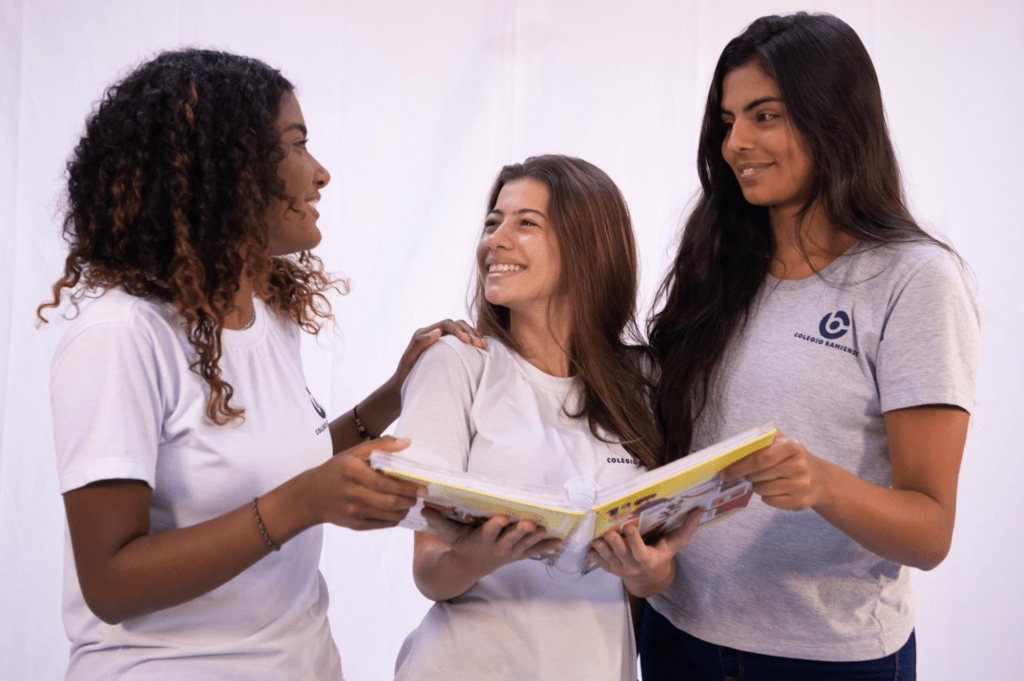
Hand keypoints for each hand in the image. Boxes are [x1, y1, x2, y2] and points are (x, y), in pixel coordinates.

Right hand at [303, 436, 426, 529]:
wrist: (310, 497)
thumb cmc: (335, 471)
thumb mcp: (353, 453)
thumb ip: (381, 446)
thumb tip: (407, 442)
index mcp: (352, 472)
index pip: (385, 483)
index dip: (406, 487)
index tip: (422, 487)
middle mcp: (352, 493)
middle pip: (389, 502)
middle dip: (409, 500)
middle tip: (419, 496)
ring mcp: (352, 512)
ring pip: (387, 515)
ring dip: (404, 510)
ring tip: (410, 503)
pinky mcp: (354, 525)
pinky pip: (381, 524)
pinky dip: (394, 519)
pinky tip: (397, 511)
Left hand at [388, 320, 485, 393]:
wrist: (404, 387)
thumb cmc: (406, 374)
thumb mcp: (410, 358)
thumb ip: (421, 343)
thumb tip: (438, 331)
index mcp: (425, 333)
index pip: (446, 324)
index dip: (459, 329)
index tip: (467, 340)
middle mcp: (435, 335)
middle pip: (457, 325)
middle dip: (470, 332)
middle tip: (479, 344)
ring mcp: (443, 342)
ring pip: (463, 332)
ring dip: (474, 336)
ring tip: (483, 346)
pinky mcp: (449, 351)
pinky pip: (463, 343)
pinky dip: (473, 343)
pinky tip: (481, 350)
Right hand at [422, 509, 561, 575]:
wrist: (468, 567)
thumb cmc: (458, 544)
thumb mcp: (447, 534)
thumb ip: (437, 520)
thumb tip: (421, 504)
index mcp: (481, 539)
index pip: (489, 531)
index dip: (495, 525)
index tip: (501, 517)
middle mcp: (497, 547)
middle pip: (511, 539)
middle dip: (520, 532)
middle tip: (529, 524)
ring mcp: (509, 552)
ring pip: (525, 544)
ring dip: (537, 538)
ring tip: (547, 530)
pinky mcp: (517, 554)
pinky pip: (533, 551)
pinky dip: (546, 547)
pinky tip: (559, 543)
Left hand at [589, 509, 700, 596]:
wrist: (649, 577)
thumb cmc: (662, 554)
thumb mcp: (675, 544)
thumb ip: (687, 529)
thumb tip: (700, 509)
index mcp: (648, 559)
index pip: (639, 551)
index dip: (633, 540)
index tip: (629, 527)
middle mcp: (632, 565)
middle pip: (620, 553)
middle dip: (614, 542)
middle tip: (609, 530)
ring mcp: (620, 568)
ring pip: (607, 557)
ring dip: (602, 547)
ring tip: (598, 536)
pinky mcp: (610, 569)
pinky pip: (600, 563)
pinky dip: (595, 555)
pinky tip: (591, 546)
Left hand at [721, 431, 831, 510]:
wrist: (820, 480)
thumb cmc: (793, 458)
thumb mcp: (783, 442)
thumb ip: (764, 435)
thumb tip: (747, 432)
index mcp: (792, 447)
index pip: (760, 457)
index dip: (739, 465)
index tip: (724, 471)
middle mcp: (799, 466)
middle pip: (758, 475)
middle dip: (746, 475)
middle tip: (743, 474)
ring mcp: (800, 485)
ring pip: (762, 489)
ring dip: (757, 486)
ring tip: (764, 480)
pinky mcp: (799, 502)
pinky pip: (769, 501)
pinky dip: (766, 496)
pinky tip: (774, 489)